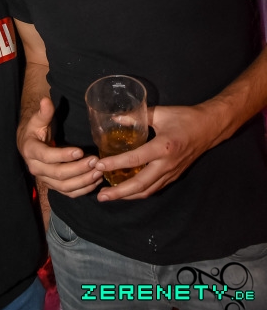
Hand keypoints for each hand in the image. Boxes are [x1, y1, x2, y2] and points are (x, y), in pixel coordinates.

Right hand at [17, 97, 102, 196]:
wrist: (28, 144)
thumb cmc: (35, 129)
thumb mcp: (38, 119)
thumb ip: (44, 112)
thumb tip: (46, 100)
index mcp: (31, 151)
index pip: (47, 156)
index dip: (63, 155)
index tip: (80, 151)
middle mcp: (36, 168)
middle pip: (59, 174)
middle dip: (79, 169)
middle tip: (95, 161)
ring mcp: (45, 179)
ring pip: (65, 186)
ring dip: (83, 181)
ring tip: (99, 172)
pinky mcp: (53, 186)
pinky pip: (69, 192)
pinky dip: (83, 190)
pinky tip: (96, 181)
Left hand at [95, 103, 215, 201]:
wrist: (209, 128)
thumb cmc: (185, 118)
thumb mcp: (160, 113)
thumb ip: (137, 116)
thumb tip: (115, 118)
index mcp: (163, 147)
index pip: (135, 159)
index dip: (115, 163)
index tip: (99, 165)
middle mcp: (167, 164)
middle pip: (140, 184)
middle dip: (119, 192)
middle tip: (101, 195)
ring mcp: (171, 173)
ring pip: (148, 190)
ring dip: (128, 196)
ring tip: (110, 196)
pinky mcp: (174, 176)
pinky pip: (155, 188)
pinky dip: (140, 192)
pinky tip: (128, 191)